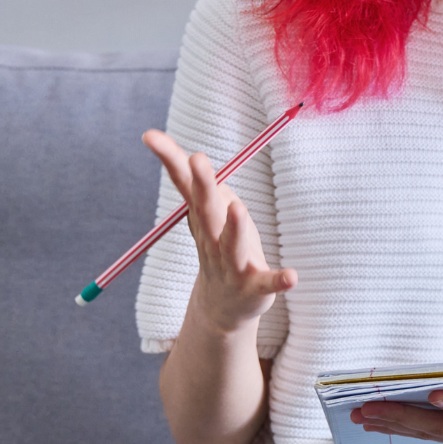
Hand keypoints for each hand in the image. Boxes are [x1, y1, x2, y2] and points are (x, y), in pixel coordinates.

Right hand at [143, 129, 296, 333]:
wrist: (223, 309)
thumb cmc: (220, 249)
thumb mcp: (210, 216)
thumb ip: (202, 187)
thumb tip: (190, 155)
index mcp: (203, 219)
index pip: (184, 185)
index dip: (170, 158)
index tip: (150, 135)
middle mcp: (213, 240)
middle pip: (207, 211)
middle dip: (202, 185)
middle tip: (197, 158)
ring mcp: (233, 265)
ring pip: (232, 245)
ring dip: (235, 227)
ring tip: (239, 208)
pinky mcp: (255, 287)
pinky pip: (267, 282)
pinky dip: (279, 280)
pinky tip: (292, 276)